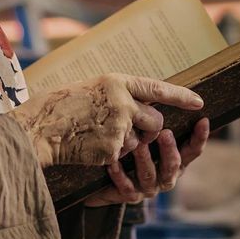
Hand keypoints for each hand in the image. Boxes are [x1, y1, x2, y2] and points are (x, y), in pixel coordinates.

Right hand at [6, 74, 202, 166]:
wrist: (40, 127)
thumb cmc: (60, 106)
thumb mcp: (91, 88)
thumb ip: (116, 94)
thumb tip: (137, 104)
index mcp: (117, 82)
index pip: (157, 88)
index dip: (180, 96)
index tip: (198, 101)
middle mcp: (123, 102)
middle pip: (155, 121)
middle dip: (148, 129)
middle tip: (127, 129)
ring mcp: (120, 126)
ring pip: (138, 142)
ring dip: (124, 144)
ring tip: (96, 135)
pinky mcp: (113, 148)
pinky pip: (121, 156)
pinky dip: (109, 156)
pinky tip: (90, 146)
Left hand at [84, 117, 209, 206]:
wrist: (101, 175)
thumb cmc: (129, 144)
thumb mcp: (144, 127)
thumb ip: (157, 115)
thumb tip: (174, 92)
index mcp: (174, 159)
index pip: (193, 150)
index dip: (200, 137)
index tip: (203, 120)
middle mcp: (165, 175)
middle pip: (174, 166)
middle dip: (170, 151)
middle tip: (164, 133)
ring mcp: (148, 188)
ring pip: (151, 177)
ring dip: (145, 160)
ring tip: (138, 145)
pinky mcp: (128, 196)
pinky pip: (127, 189)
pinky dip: (121, 176)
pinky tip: (114, 163)